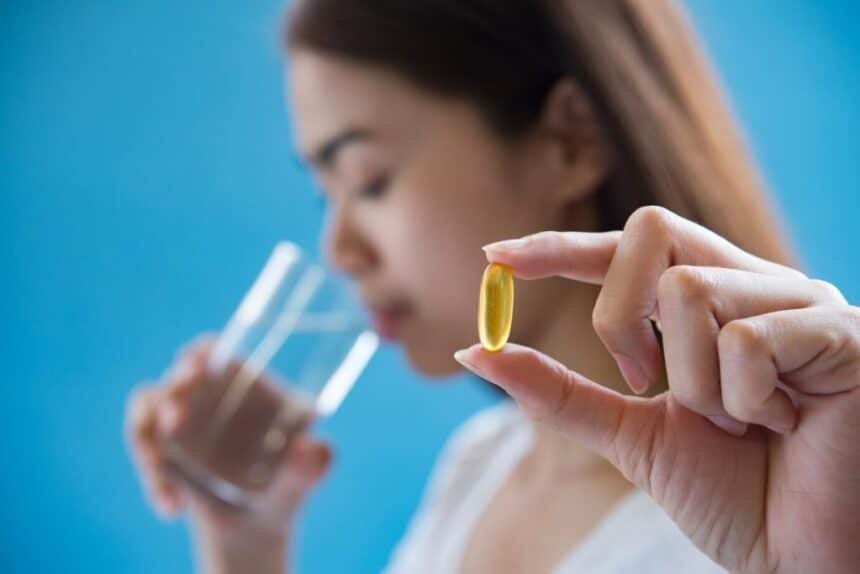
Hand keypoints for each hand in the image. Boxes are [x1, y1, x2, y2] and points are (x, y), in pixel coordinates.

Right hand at [125, 336, 330, 567]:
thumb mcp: (303, 478)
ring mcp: (181, 417)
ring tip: (164, 479)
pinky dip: (152, 475)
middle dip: (173, 391)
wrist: (257, 527)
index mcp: (246, 382)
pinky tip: (172, 508)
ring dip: (148, 438)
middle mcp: (210, 393)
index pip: (215, 349)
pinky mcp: (160, 445)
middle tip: (175, 425)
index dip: (202, 353)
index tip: (196, 368)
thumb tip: (319, 449)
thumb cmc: (287, 487)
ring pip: (149, 406)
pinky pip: (143, 445)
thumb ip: (312, 464)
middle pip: (180, 372)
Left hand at [454, 207, 859, 573]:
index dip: (561, 245)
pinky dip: (743, 401)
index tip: (495, 255)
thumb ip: (560, 391)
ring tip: (740, 424)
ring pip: (690, 292)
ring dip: (693, 384)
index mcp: (711, 304)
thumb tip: (475, 353)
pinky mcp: (842, 330)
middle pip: (650, 231)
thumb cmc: (733, 494)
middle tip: (641, 379)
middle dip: (619, 315)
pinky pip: (746, 338)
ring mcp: (801, 301)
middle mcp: (754, 286)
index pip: (629, 246)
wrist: (803, 559)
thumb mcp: (629, 434)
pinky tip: (783, 425)